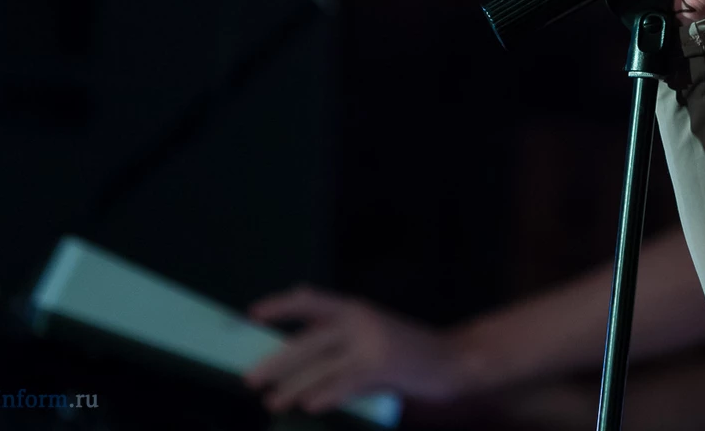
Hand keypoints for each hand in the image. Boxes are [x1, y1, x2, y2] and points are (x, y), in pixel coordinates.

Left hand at [244, 287, 473, 412]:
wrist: (453, 359)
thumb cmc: (407, 351)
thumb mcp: (371, 335)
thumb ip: (338, 340)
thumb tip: (296, 354)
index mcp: (354, 308)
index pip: (310, 300)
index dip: (281, 305)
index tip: (252, 314)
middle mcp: (360, 320)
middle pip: (308, 341)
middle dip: (276, 362)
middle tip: (251, 380)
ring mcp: (371, 343)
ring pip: (321, 366)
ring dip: (293, 387)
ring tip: (273, 402)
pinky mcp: (383, 366)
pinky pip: (345, 382)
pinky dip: (326, 394)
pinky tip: (310, 405)